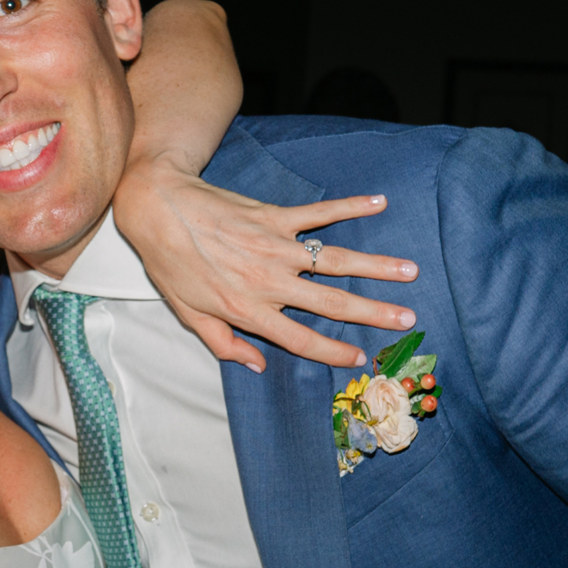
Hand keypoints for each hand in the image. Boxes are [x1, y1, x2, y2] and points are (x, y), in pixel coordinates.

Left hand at [111, 159, 417, 372]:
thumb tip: (257, 365)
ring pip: (336, 259)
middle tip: (409, 318)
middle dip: (374, 312)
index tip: (361, 359)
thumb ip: (225, 344)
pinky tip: (379, 202)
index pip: (301, 339)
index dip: (332, 352)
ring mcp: (276, 246)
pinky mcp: (275, 216)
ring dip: (377, 265)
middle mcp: (269, 281)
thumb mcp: (188, 315)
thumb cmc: (170, 264)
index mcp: (248, 310)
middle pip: (332, 302)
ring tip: (409, 270)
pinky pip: (319, 213)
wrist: (158, 209)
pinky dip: (350, 206)